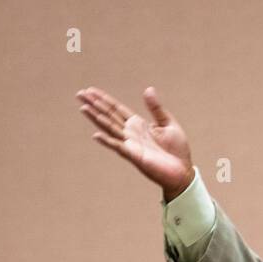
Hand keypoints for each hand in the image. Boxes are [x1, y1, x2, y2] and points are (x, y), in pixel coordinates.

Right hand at [76, 86, 194, 199]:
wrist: (183, 171)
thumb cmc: (177, 150)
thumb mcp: (168, 124)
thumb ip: (156, 108)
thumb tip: (148, 89)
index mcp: (138, 124)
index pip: (117, 109)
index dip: (104, 99)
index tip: (90, 90)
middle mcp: (131, 133)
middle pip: (109, 116)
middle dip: (95, 105)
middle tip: (80, 93)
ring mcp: (131, 145)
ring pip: (110, 128)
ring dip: (97, 118)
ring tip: (84, 108)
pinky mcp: (135, 156)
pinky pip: (119, 147)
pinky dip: (108, 141)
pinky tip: (96, 135)